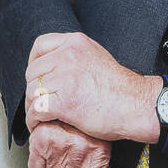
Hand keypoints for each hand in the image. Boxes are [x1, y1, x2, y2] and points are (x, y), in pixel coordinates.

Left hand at [25, 32, 161, 143]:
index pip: (40, 45)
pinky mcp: (65, 101)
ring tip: (40, 116)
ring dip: (32, 107)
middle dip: (33, 89)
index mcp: (76, 43)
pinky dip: (35, 120)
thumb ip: (75, 56)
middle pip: (33, 71)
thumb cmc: (119, 87)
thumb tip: (54, 64)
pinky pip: (36, 110)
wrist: (135, 104)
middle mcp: (69, 55)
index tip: (37, 77)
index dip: (34, 63)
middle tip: (39, 102)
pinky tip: (41, 124)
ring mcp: (66, 77)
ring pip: (32, 91)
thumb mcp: (96, 56)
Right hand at [27, 120, 111, 167]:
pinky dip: (40, 164)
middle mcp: (78, 156)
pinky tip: (50, 152)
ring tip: (63, 154)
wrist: (85, 93)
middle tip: (74, 165)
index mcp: (98, 158)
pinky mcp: (41, 141)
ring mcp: (59, 149)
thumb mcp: (107, 147)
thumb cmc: (97, 121)